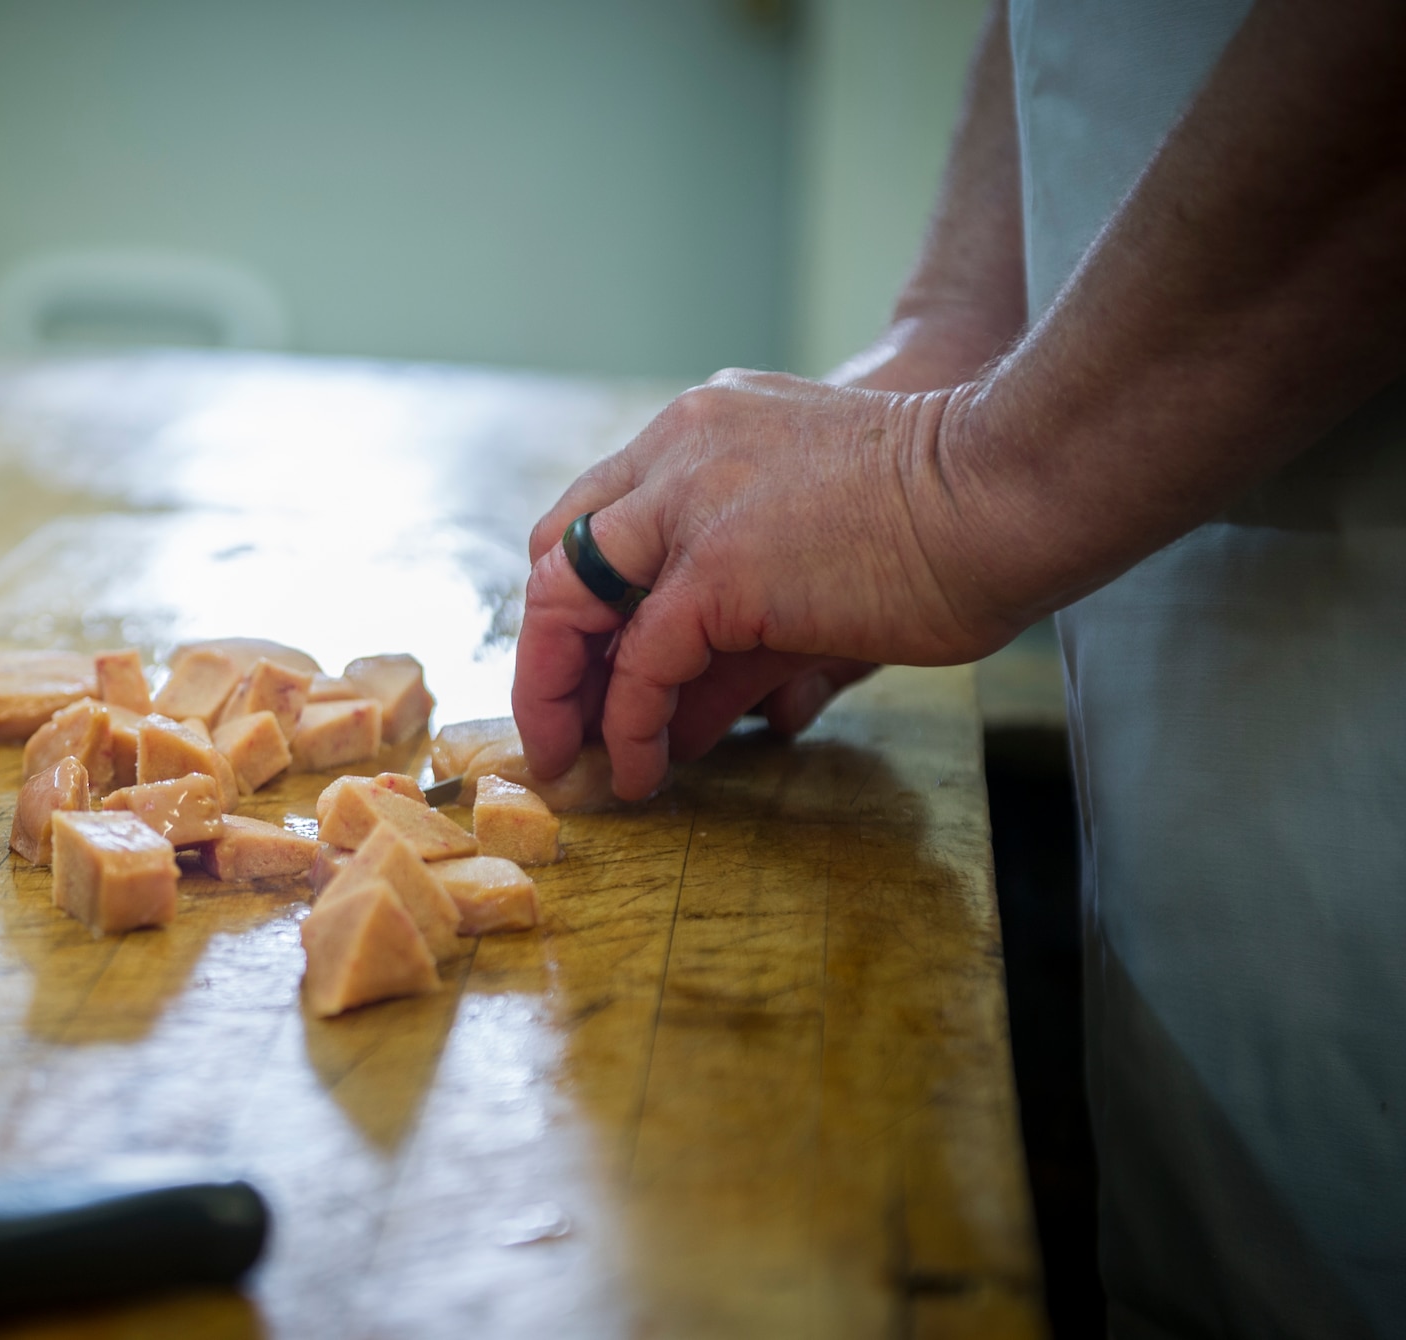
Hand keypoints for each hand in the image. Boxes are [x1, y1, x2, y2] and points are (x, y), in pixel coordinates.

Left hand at [513, 369, 1025, 800]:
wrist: (1011, 485)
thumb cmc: (944, 521)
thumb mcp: (808, 569)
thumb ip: (740, 639)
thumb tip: (703, 725)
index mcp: (699, 432)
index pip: (592, 517)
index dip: (574, 603)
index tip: (579, 672)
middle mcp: (676, 454)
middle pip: (559, 555)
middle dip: (547, 652)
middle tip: (555, 729)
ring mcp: (689, 504)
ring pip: (572, 605)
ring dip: (563, 697)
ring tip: (578, 764)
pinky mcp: (716, 569)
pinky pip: (641, 665)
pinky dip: (629, 728)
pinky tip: (643, 772)